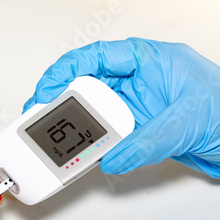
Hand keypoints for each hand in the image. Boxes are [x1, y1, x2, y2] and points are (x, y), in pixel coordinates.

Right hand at [24, 38, 219, 177]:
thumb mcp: (185, 122)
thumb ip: (146, 142)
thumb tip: (113, 158)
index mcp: (146, 60)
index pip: (96, 57)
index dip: (65, 70)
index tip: (47, 90)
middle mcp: (134, 81)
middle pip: (84, 84)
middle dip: (58, 99)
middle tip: (39, 116)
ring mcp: (131, 105)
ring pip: (89, 111)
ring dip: (71, 126)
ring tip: (52, 138)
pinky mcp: (131, 128)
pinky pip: (102, 134)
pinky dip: (88, 144)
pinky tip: (78, 153)